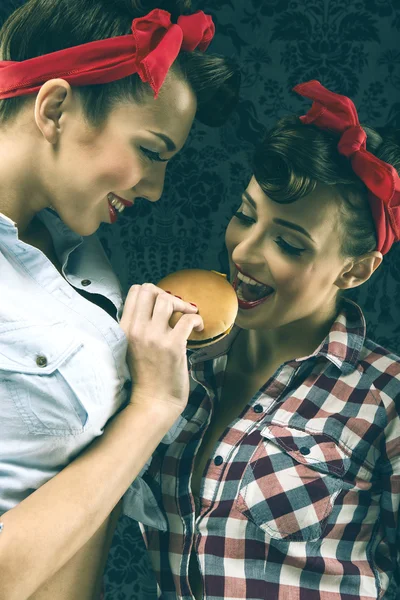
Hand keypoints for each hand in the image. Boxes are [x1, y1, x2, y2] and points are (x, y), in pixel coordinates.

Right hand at [119, 283, 203, 412]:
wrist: (154, 401)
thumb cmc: (146, 374)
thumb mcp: (131, 346)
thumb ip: (138, 326)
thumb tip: (155, 303)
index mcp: (124, 328)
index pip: (135, 291)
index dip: (153, 292)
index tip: (164, 305)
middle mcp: (136, 330)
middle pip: (150, 290)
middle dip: (167, 294)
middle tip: (177, 308)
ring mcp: (154, 337)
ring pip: (167, 300)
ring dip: (183, 305)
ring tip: (190, 316)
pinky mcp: (173, 346)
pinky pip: (188, 319)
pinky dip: (198, 320)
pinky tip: (199, 329)